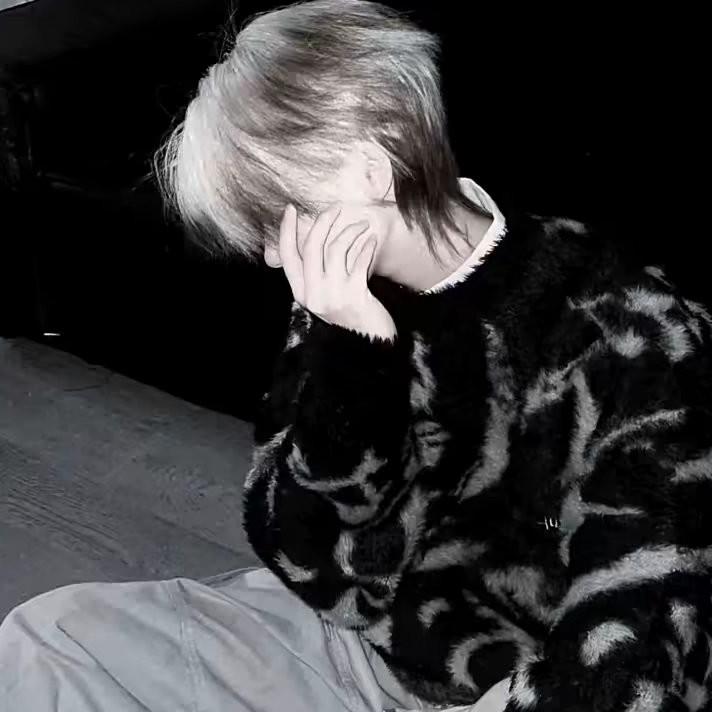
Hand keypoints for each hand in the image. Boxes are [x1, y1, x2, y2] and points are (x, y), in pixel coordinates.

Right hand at [279, 202, 397, 342]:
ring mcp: (332, 296)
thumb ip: (316, 271)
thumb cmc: (349, 313)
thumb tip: (312, 237)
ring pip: (336, 250)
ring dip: (350, 232)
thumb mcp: (325, 294)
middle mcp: (312, 295)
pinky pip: (359, 261)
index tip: (291, 209)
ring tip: (362, 225)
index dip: (286, 231)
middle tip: (335, 208)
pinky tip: (372, 240)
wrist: (369, 341)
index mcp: (301, 293)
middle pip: (311, 247)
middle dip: (323, 222)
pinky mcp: (354, 296)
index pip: (287, 256)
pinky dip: (366, 247)